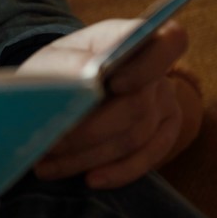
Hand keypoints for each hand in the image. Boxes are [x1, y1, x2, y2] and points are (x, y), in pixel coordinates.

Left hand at [18, 20, 187, 189]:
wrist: (64, 87)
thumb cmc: (58, 70)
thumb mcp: (51, 60)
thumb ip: (68, 63)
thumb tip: (91, 71)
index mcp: (131, 38)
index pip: (168, 40)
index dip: (149, 64)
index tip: (114, 83)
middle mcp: (156, 70)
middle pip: (138, 105)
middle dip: (90, 130)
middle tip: (50, 143)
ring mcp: (165, 102)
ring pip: (137, 136)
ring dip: (90, 155)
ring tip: (48, 164)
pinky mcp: (165, 131)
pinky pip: (150, 157)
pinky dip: (118, 171)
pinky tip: (89, 179)